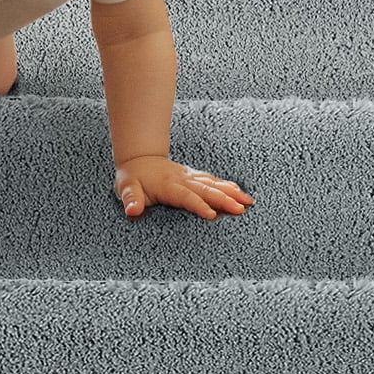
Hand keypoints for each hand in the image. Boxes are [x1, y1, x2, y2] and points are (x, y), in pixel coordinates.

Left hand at [114, 155, 256, 219]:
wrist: (139, 158)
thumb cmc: (133, 177)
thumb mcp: (126, 187)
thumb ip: (130, 199)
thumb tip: (132, 210)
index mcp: (168, 185)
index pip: (186, 196)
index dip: (199, 205)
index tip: (212, 214)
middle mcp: (182, 179)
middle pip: (206, 190)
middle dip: (224, 199)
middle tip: (240, 209)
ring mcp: (190, 176)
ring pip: (213, 184)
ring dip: (231, 192)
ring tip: (247, 202)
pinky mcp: (194, 176)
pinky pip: (212, 180)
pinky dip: (227, 186)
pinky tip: (239, 192)